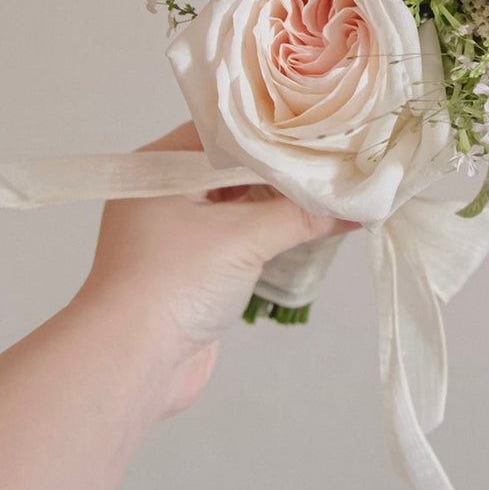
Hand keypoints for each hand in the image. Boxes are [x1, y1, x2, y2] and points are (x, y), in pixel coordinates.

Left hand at [76, 121, 355, 416]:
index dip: (273, 128)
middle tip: (335, 157)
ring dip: (278, 202)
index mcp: (160, 167)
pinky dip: (268, 232)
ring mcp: (176, 233)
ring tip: (331, 188)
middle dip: (282, 168)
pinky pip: (236, 237)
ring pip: (237, 203)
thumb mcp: (243, 238)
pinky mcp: (190, 268)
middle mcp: (164, 192)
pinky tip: (306, 228)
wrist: (129, 364)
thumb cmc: (173, 283)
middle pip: (233, 166)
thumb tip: (359, 204)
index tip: (320, 124)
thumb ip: (301, 215)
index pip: (225, 129)